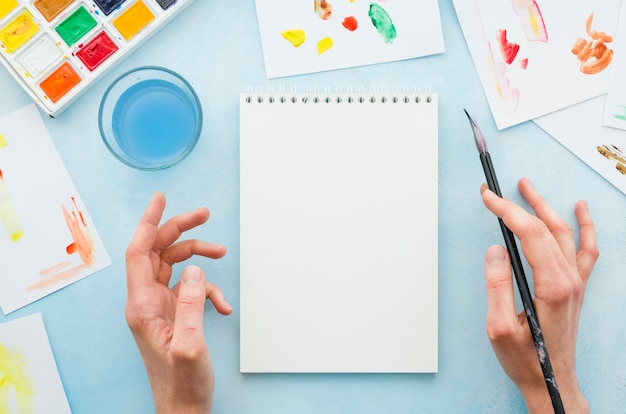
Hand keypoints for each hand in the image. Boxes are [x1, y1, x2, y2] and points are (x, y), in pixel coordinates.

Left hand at [125, 192, 231, 413]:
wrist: (183, 407)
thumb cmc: (183, 383)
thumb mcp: (191, 344)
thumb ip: (190, 304)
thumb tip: (192, 269)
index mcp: (142, 306)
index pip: (139, 251)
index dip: (149, 222)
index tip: (160, 198)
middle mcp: (145, 302)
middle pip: (158, 251)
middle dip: (181, 229)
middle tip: (204, 213)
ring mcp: (158, 306)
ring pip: (174, 264)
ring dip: (197, 255)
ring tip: (221, 252)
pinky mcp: (172, 313)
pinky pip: (188, 287)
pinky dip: (208, 289)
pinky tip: (222, 305)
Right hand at [481, 178, 597, 413]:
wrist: (552, 382)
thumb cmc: (526, 359)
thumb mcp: (498, 327)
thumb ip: (497, 285)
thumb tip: (497, 249)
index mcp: (551, 286)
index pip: (529, 233)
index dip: (506, 210)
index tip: (487, 197)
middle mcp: (569, 279)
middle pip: (545, 227)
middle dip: (519, 203)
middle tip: (495, 189)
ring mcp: (576, 282)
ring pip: (564, 232)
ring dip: (546, 206)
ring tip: (527, 187)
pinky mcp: (577, 287)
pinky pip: (586, 249)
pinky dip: (586, 226)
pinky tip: (581, 210)